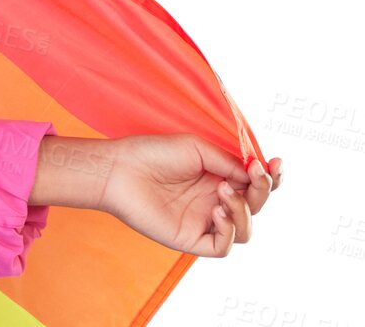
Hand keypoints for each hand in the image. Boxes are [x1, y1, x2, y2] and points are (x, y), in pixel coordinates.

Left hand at [98, 133, 282, 257]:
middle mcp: (214, 201)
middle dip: (261, 191)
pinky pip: (223, 246)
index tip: (275, 164)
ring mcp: (203, 221)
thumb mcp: (198, 149)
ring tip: (223, 191)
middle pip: (256, 207)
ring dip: (244, 210)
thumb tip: (256, 175)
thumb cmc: (153, 152)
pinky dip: (229, 230)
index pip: (254, 185)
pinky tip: (217, 211)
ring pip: (245, 229)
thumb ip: (229, 163)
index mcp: (218, 178)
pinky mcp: (191, 238)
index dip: (271, 178)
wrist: (120, 168)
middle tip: (254, 175)